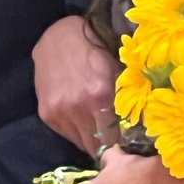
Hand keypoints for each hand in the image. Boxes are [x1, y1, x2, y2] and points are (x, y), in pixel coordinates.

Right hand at [33, 15, 119, 154]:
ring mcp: (60, 111)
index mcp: (100, 96)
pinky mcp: (46, 112)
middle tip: (111, 139)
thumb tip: (137, 128)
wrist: (60, 37)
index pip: (113, 140)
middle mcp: (78, 107)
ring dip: (89, 138)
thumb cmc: (95, 52)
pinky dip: (75, 130)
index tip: (124, 144)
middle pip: (95, 146)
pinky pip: (66, 133)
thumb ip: (123, 100)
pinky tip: (79, 116)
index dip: (119, 145)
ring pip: (80, 142)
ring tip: (94, 125)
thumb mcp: (115, 72)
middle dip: (105, 146)